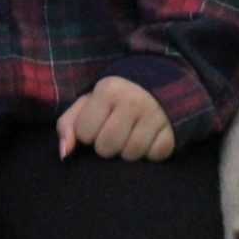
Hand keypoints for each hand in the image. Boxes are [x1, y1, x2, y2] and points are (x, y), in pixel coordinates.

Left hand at [56, 77, 175, 161]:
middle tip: (115, 132)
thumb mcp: (90, 102)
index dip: (88, 133)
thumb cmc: (116, 98)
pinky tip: (149, 138)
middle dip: (107, 145)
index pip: (84, 133)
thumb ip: (69, 124)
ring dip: (128, 152)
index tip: (98, 124)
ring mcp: (156, 114)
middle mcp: (133, 100)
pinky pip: (154, 156)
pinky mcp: (173, 129)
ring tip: (132, 135)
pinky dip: (150, 153)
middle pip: (106, 148)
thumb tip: (65, 153)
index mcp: (108, 89)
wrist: (161, 82)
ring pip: (130, 155)